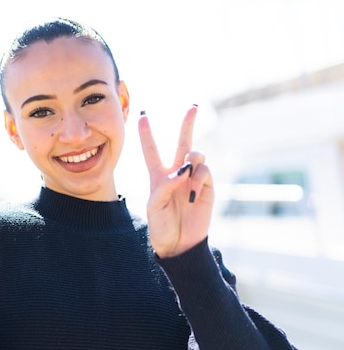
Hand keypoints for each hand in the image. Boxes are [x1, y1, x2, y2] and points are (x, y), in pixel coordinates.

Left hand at [138, 106, 213, 257]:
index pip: (151, 150)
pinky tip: (193, 189)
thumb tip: (185, 169)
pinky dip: (198, 175)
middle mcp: (177, 173)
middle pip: (182, 142)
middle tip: (193, 106)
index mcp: (158, 176)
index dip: (146, 133)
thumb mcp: (155, 204)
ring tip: (188, 171)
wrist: (179, 243)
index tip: (142, 116)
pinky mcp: (207, 186)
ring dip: (192, 157)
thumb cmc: (161, 225)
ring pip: (196, 153)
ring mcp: (193, 178)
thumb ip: (166, 184)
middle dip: (188, 124)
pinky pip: (205, 170)